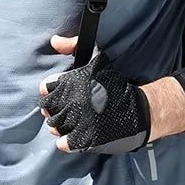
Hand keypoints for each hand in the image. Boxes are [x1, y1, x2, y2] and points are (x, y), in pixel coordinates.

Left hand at [38, 36, 150, 154]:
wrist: (138, 110)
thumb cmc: (115, 84)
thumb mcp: (96, 58)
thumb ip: (73, 45)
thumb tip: (54, 41)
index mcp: (72, 82)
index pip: (45, 88)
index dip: (48, 90)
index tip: (55, 92)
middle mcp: (73, 103)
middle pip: (47, 108)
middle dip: (51, 108)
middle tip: (61, 107)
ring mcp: (79, 123)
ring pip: (54, 126)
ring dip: (57, 124)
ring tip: (67, 120)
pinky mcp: (85, 139)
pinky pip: (64, 143)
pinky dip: (64, 141)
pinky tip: (70, 135)